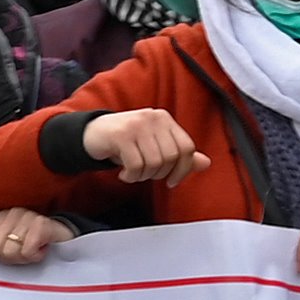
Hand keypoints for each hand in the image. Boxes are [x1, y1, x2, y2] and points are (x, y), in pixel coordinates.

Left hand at [0, 207, 70, 266]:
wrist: (68, 239)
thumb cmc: (36, 244)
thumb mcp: (10, 244)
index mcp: (0, 217)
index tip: (7, 254)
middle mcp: (12, 213)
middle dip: (9, 258)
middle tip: (23, 253)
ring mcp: (27, 216)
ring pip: (10, 252)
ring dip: (24, 258)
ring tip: (34, 250)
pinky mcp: (41, 224)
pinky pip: (27, 251)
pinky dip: (36, 256)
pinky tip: (43, 248)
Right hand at [83, 106, 202, 187]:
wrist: (92, 134)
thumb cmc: (127, 142)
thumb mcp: (155, 145)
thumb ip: (179, 154)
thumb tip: (206, 163)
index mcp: (165, 119)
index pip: (187, 147)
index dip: (183, 170)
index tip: (171, 181)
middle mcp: (153, 117)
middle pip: (171, 157)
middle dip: (160, 174)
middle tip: (146, 174)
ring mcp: (137, 125)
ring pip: (154, 163)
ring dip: (143, 176)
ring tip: (133, 173)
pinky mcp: (121, 135)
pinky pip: (136, 165)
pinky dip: (131, 176)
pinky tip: (124, 173)